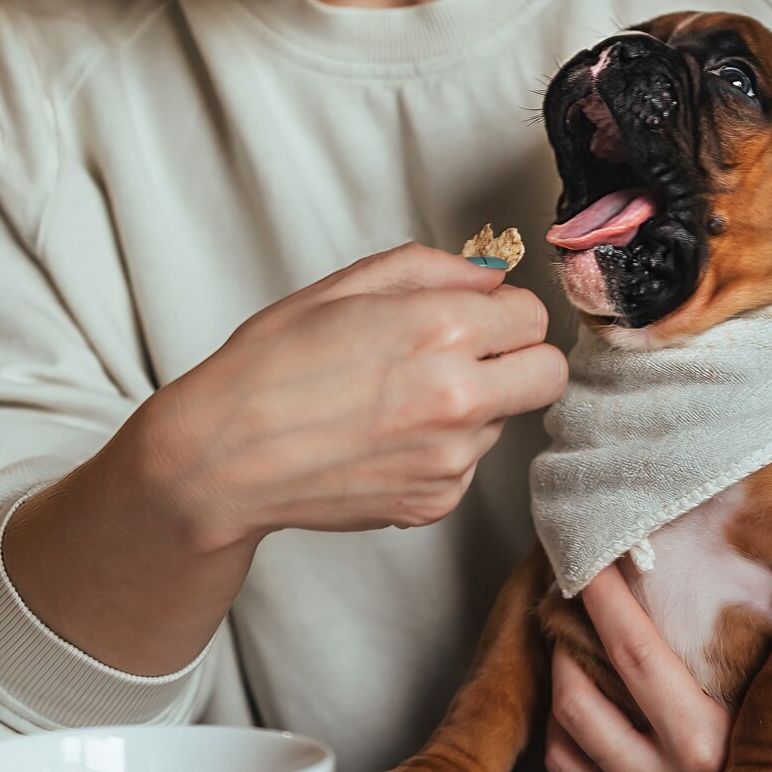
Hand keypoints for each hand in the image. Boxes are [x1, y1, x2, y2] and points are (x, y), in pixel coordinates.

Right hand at [119, 242, 567, 551]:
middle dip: (520, 359)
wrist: (222, 458)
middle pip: (549, 374)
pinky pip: (467, 465)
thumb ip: (433, 269)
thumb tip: (488, 275)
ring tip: (398, 401)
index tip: (477, 316)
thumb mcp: (345, 287)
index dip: (502, 311)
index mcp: (441, 330)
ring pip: (504, 421)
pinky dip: (440, 450)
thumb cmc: (270, 367)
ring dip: (473, 407)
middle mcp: (458, 397)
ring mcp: (450, 458)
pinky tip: (384, 438)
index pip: (533, 315)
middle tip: (473, 356)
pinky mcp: (435, 501)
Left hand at [546, 565, 771, 771]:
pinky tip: (577, 682)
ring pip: (567, 725)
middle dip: (567, 625)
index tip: (595, 555)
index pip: (636, 655)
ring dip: (558, 668)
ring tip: (568, 624)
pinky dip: (560, 721)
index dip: (606, 597)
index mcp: (716, 738)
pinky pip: (566, 765)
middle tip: (569, 577)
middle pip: (582, 688)